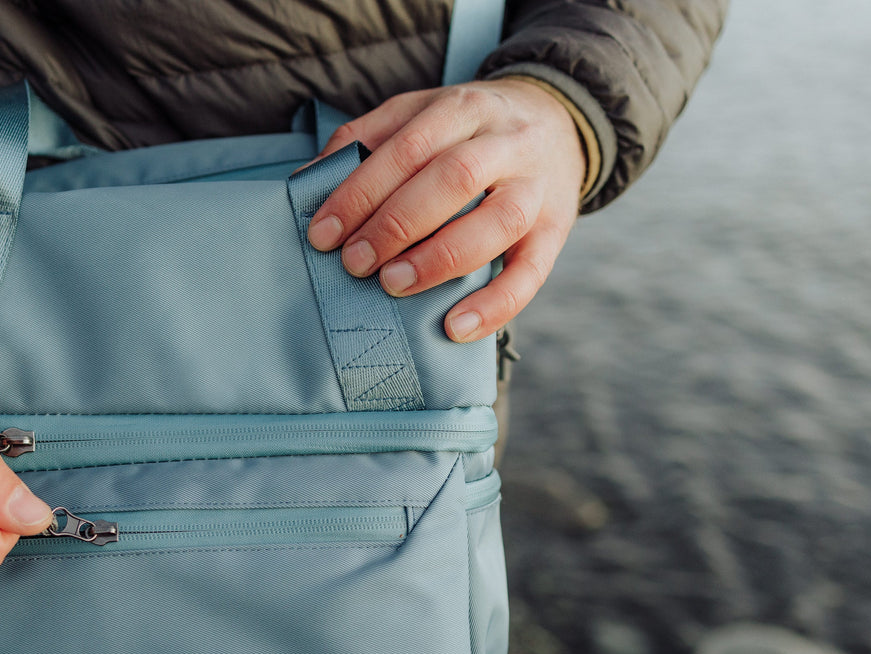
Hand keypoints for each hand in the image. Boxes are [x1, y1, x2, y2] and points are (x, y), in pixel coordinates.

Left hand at [305, 77, 585, 341]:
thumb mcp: (422, 113)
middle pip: (454, 178)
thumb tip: (310, 181)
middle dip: (395, 224)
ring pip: (498, 220)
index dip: (362, 193)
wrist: (560, 121)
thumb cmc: (470, 131)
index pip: (409, 148)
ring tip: (393, 285)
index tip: (323, 234)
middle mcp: (507, 142)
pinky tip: (455, 328)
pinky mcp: (557, 230)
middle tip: (354, 263)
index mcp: (465, 108)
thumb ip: (369, 137)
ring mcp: (537, 187)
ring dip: (440, 258)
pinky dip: (495, 305)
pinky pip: (532, 273)